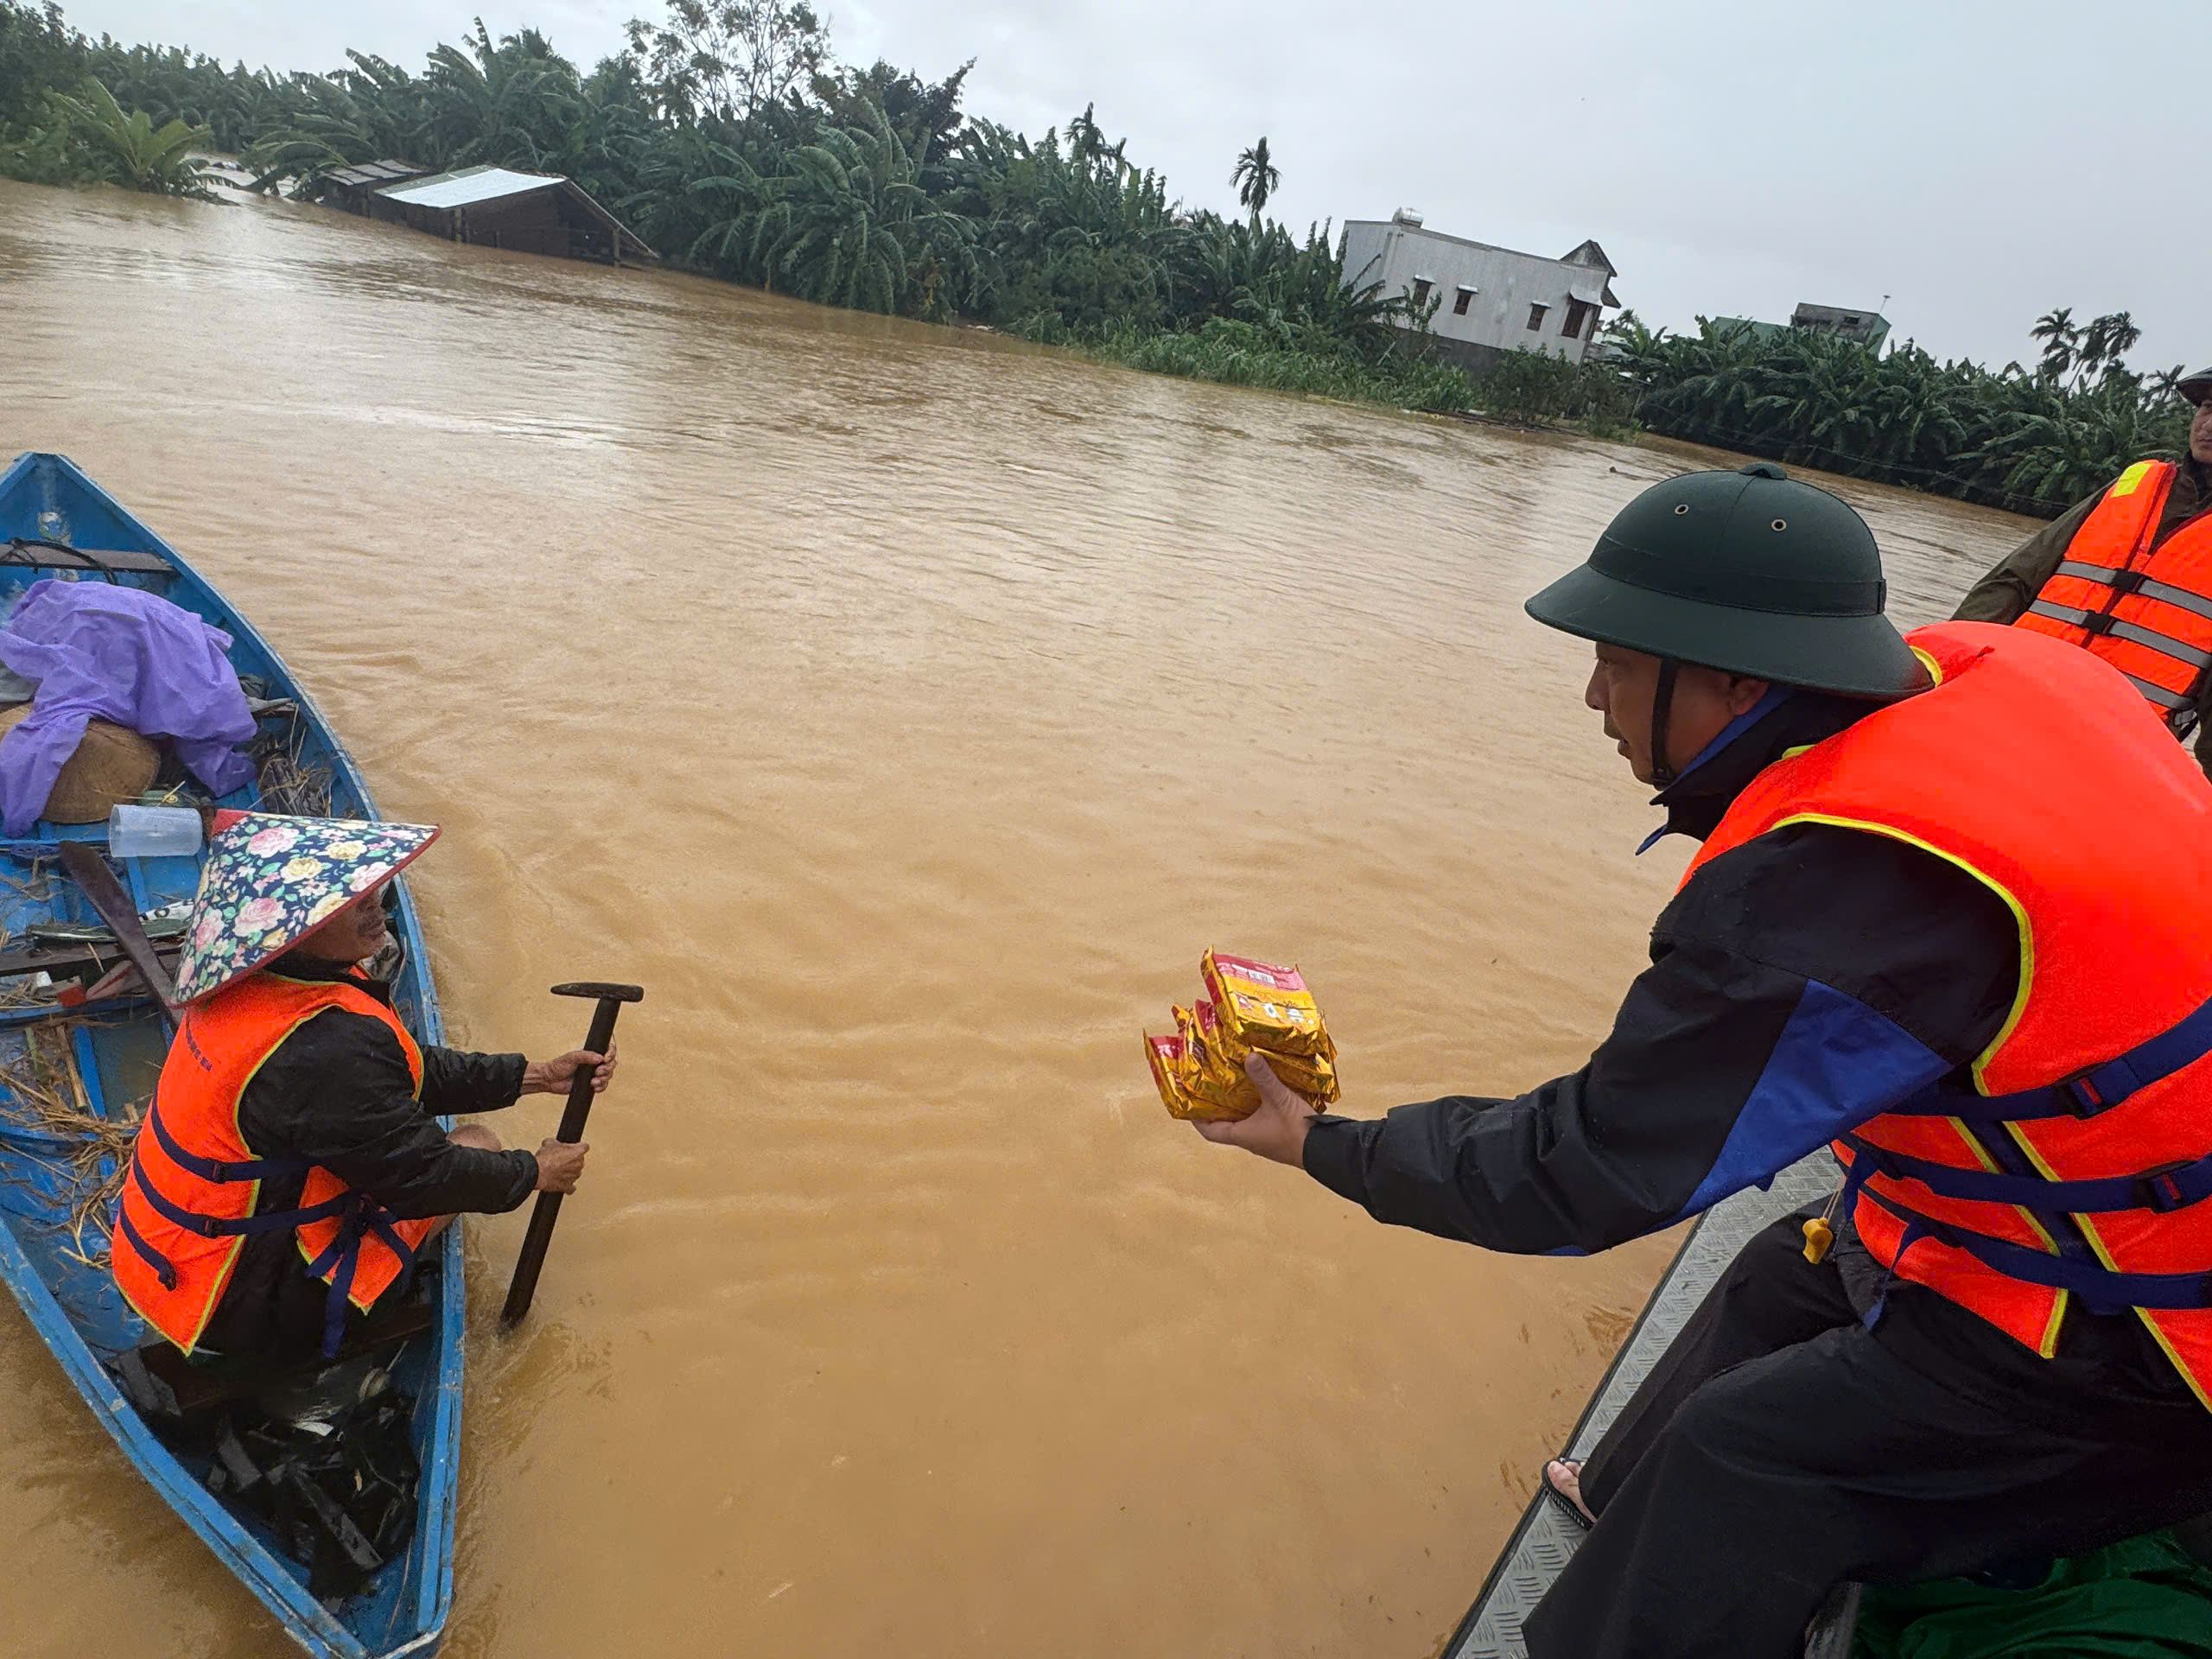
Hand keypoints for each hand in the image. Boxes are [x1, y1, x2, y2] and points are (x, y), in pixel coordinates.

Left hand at [523, 1044, 617, 1095]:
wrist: (550, 1080)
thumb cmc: (558, 1066)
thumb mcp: (571, 1057)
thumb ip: (586, 1056)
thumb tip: (600, 1058)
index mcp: (592, 1053)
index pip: (609, 1049)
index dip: (611, 1053)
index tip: (605, 1059)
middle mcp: (595, 1062)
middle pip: (612, 1064)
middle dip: (607, 1069)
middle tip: (597, 1072)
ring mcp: (594, 1074)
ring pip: (609, 1075)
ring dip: (603, 1079)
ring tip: (593, 1082)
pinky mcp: (592, 1084)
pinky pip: (603, 1086)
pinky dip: (601, 1087)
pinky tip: (593, 1087)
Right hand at [533, 1137, 589, 1192]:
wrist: (538, 1172)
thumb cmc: (545, 1158)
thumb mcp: (549, 1143)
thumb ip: (556, 1143)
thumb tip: (553, 1144)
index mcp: (578, 1152)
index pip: (584, 1147)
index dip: (578, 1147)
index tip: (574, 1148)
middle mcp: (579, 1164)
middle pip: (579, 1160)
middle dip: (571, 1159)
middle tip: (561, 1159)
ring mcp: (574, 1176)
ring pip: (575, 1173)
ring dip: (569, 1171)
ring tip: (558, 1170)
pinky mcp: (568, 1186)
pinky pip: (571, 1187)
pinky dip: (568, 1185)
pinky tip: (564, 1182)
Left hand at [1194, 1053, 1322, 1166]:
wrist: (1326, 1150)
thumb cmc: (1296, 1129)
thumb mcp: (1278, 1099)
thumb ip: (1263, 1077)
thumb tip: (1249, 1056)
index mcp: (1242, 1135)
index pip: (1210, 1132)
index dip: (1197, 1119)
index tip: (1190, 1103)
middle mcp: (1251, 1139)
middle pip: (1226, 1124)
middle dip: (1219, 1106)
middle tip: (1213, 1084)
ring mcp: (1266, 1139)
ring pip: (1245, 1121)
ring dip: (1239, 1104)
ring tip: (1236, 1081)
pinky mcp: (1280, 1135)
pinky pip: (1262, 1120)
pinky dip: (1257, 1105)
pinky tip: (1263, 1089)